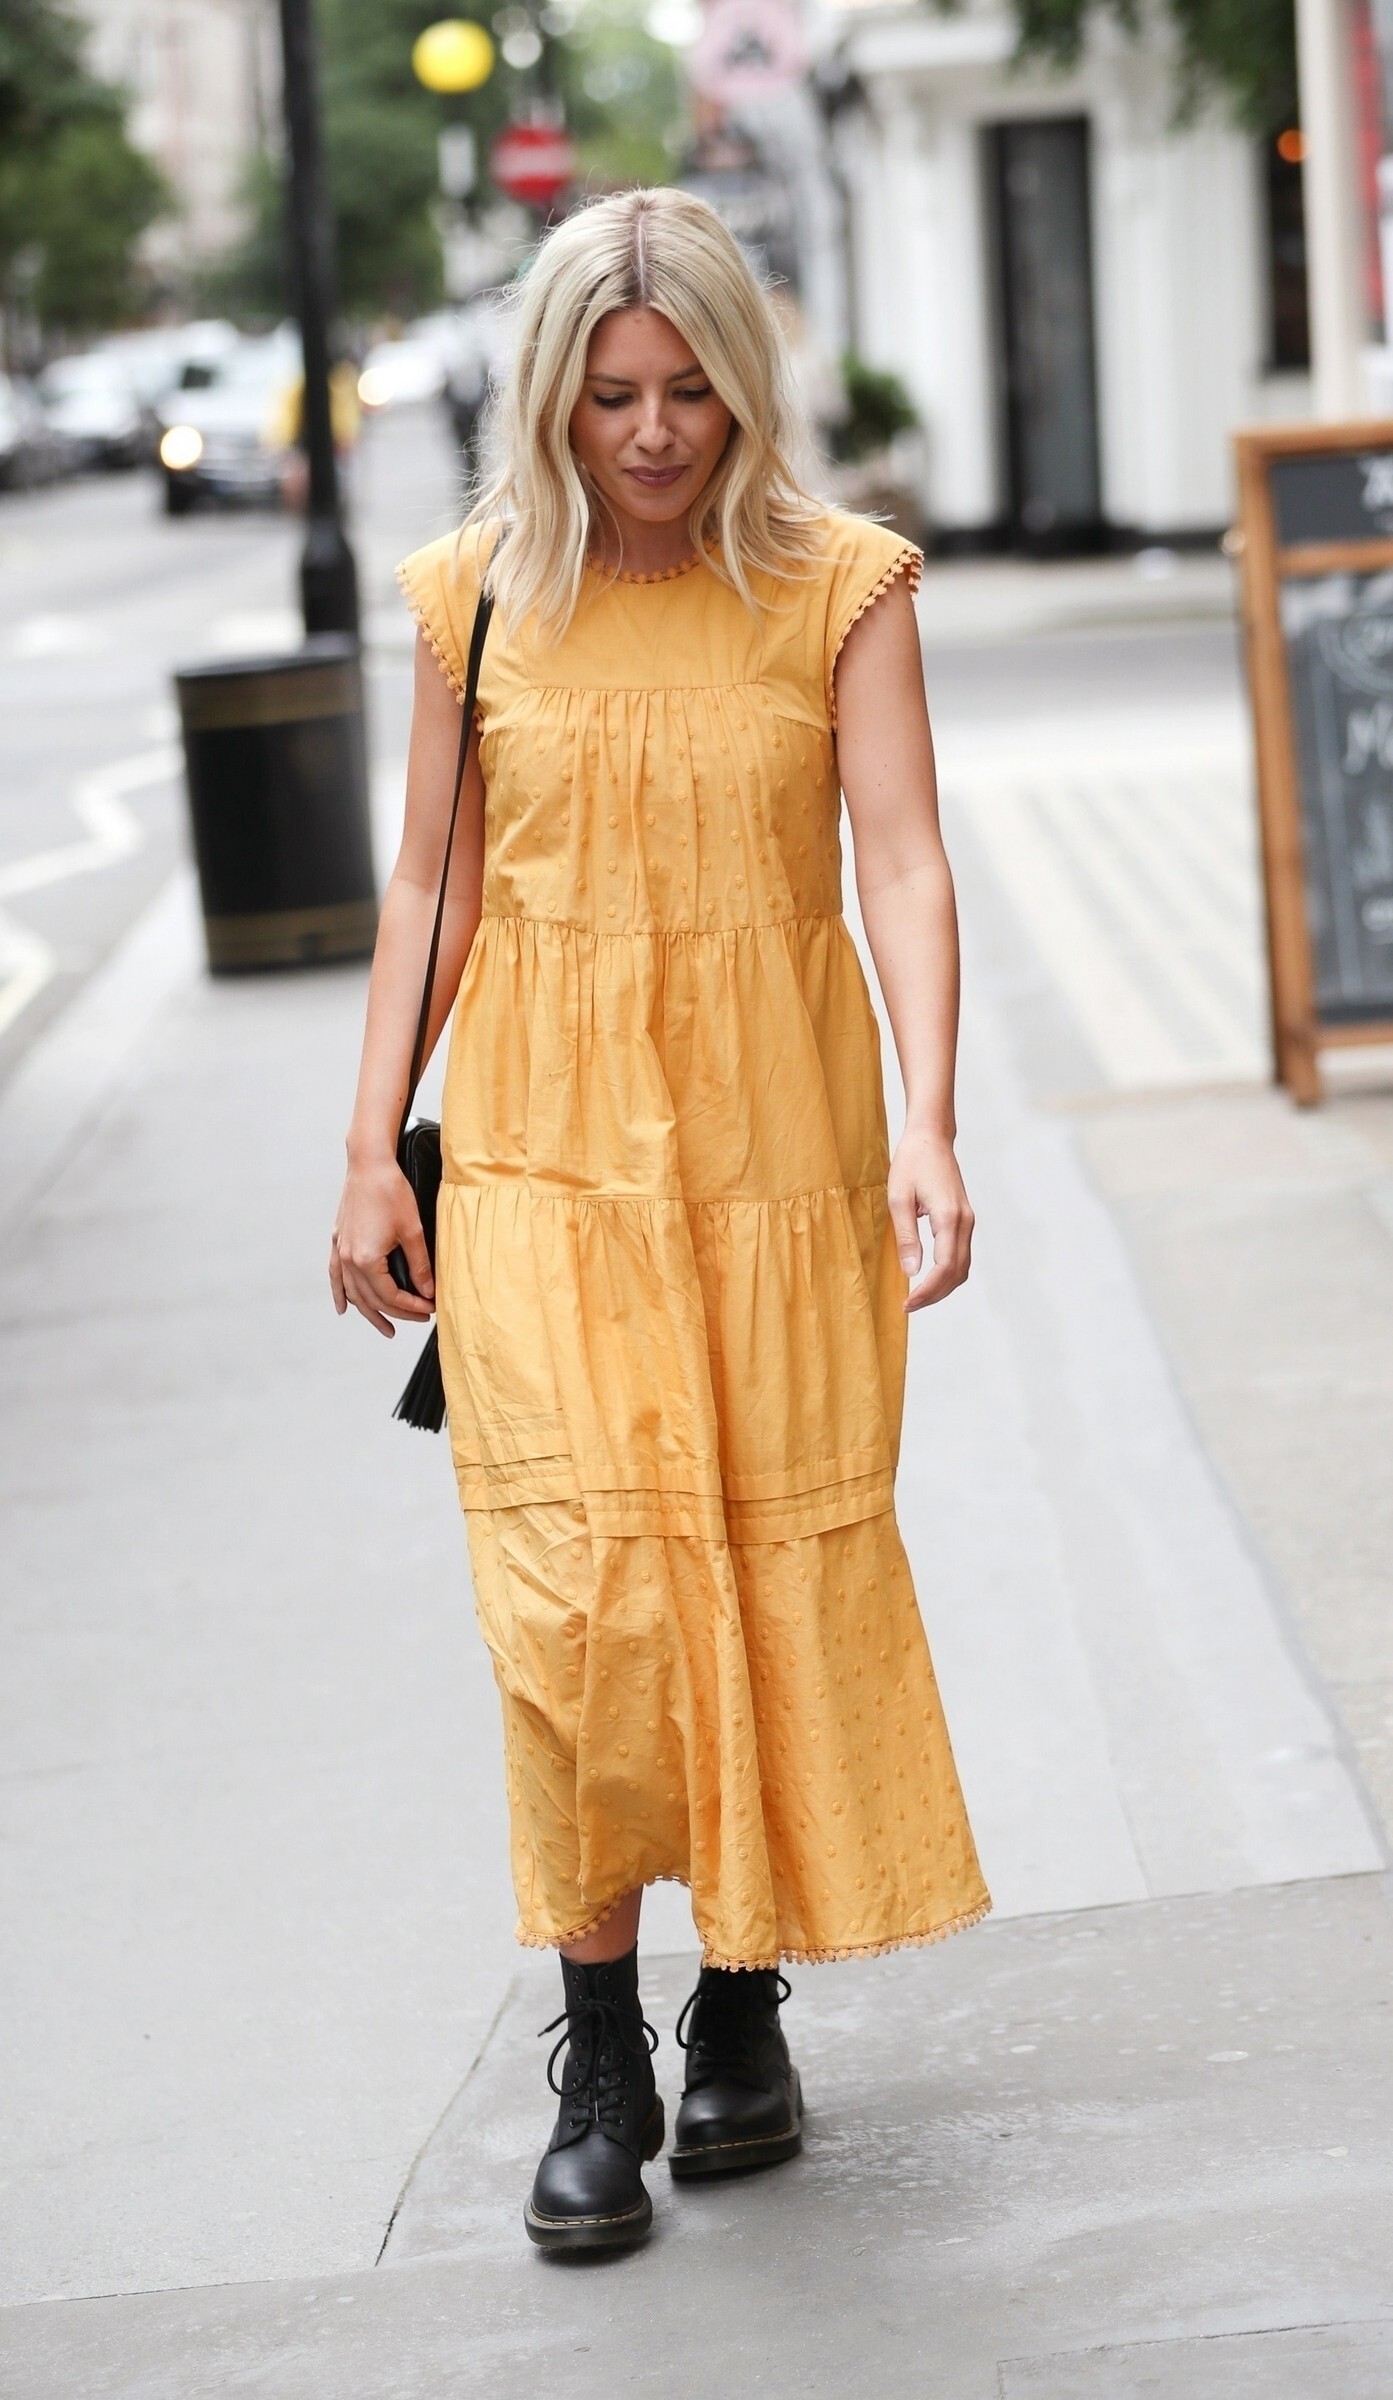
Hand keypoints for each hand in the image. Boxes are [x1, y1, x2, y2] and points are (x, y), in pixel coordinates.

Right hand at [329, 1155, 434, 1337]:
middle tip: (420, 1319)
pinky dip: (340, 1293)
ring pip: (353, 1293)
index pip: (391, 1296)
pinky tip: (344, 1308)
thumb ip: (420, 1265)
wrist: (368, 1164)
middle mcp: (348, 1259)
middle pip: (372, 1299)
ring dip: (369, 1312)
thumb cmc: (392, 1192)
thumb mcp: (413, 1231)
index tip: (430, 1310)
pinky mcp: (338, 1240)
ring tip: (386, 1327)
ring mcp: (339, 1250)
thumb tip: (428, 1292)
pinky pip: (335, 1276)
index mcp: (366, 1259)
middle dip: (397, 1312)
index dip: (411, 1307)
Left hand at [887, 1130, 973, 1312]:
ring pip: (963, 1267)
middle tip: (909, 1306)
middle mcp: (965, 1221)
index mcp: (949, 1217)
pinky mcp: (965, 1219)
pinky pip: (961, 1255)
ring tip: (917, 1297)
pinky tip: (928, 1278)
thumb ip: (907, 1236)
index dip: (927, 1291)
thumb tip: (912, 1272)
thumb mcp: (898, 1199)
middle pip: (957, 1273)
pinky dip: (948, 1273)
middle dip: (935, 1295)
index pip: (945, 1267)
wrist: (931, 1138)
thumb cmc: (911, 1163)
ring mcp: (968, 1220)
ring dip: (943, 1287)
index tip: (907, 1303)